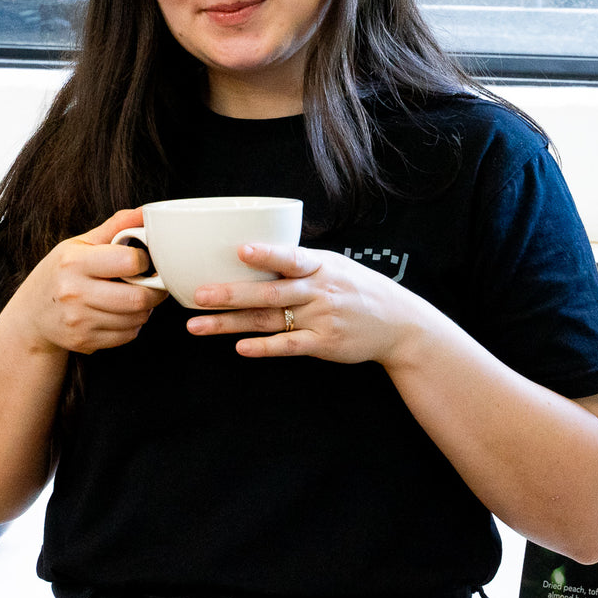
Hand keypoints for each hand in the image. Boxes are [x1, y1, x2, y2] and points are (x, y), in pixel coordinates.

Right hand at [0, 208, 170, 354]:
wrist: (31, 314)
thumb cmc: (59, 273)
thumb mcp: (79, 244)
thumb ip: (115, 227)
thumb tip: (145, 212)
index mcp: (74, 262)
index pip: (129, 261)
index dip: (144, 260)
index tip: (141, 260)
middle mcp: (74, 292)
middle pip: (138, 297)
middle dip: (154, 290)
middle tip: (151, 283)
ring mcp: (78, 321)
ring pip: (136, 318)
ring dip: (144, 309)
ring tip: (134, 297)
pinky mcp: (84, 341)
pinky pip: (127, 335)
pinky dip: (133, 325)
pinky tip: (120, 314)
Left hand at [184, 244, 436, 366]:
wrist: (400, 324)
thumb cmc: (358, 289)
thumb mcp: (334, 265)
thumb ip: (297, 261)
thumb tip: (249, 249)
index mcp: (321, 265)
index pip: (291, 257)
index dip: (266, 254)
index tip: (239, 250)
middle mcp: (320, 291)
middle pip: (269, 292)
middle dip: (230, 293)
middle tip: (197, 294)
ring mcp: (322, 318)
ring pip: (269, 320)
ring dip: (230, 323)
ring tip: (197, 325)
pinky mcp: (324, 344)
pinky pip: (289, 346)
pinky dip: (264, 347)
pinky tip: (240, 348)